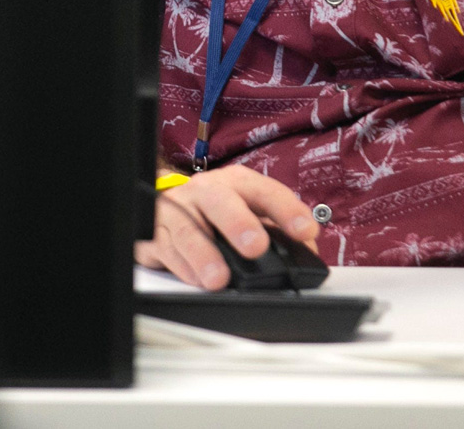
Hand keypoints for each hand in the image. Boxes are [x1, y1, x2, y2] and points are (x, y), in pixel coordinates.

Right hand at [136, 166, 321, 289]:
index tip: (305, 231)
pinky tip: (196, 279)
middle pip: (219, 200)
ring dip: (204, 254)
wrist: (166, 206)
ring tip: (219, 278)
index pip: (264, 191)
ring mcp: (177, 210)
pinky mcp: (155, 232)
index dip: (286, 210)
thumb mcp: (250, 213)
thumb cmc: (216, 212)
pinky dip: (182, 267)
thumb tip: (308, 255)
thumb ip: (280, 233)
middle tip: (256, 246)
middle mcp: (205, 191)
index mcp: (236, 184)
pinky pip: (165, 248)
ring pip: (187, 228)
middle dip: (238, 222)